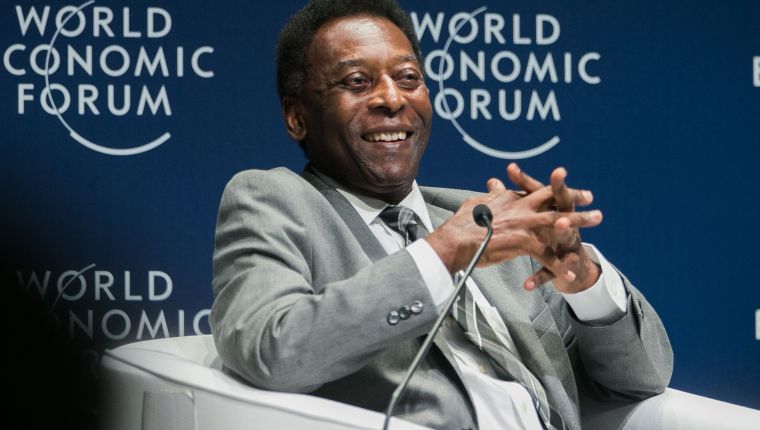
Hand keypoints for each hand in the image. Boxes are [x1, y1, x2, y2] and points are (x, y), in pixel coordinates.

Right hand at [425, 166, 601, 282]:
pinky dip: (559, 266)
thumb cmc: (460, 225)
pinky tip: (570, 274)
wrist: (455, 241)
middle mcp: (520, 207)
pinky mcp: (523, 242)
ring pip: (559, 220)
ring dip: (579, 221)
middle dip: (573, 196)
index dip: (550, 189)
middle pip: (553, 199)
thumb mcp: (477, 203)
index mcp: (510, 199)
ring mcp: (524, 223)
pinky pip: (547, 255)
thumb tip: (494, 183)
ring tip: (598, 219)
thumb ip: (491, 194)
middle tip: (590, 197)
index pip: (535, 192)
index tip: (561, 189)